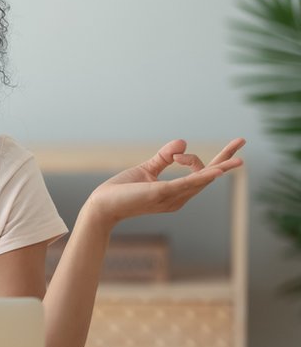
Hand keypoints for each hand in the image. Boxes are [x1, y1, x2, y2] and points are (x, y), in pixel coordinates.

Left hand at [84, 138, 245, 228]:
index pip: (198, 172)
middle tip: (242, 141)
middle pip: (208, 176)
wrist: (103, 205)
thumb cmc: (123, 190)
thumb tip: (183, 142)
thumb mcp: (147, 169)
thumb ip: (164, 157)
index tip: (175, 154)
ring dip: (221, 167)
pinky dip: (202, 177)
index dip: (191, 157)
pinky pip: (187, 184)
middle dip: (226, 160)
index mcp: (177, 193)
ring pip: (201, 179)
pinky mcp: (162, 194)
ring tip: (240, 158)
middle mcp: (178, 198)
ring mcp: (172, 197)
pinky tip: (218, 170)